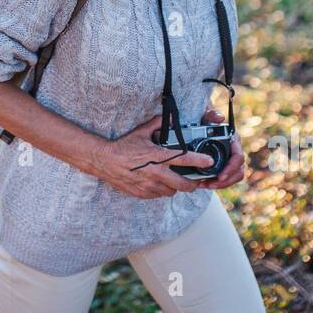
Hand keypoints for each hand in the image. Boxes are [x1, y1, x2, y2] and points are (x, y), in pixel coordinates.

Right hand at [84, 114, 214, 199]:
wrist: (103, 161)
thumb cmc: (123, 146)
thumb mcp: (140, 132)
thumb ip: (157, 124)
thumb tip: (169, 117)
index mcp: (157, 156)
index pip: (183, 158)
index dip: (199, 160)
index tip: (209, 161)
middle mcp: (155, 173)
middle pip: (183, 185)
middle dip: (192, 183)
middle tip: (195, 180)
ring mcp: (149, 186)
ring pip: (171, 192)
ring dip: (175, 187)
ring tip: (173, 180)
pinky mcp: (142, 194)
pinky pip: (158, 195)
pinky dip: (161, 190)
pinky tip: (158, 183)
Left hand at [196, 107, 244, 189]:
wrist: (202, 124)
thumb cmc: (206, 119)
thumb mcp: (207, 116)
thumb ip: (213, 115)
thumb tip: (220, 118)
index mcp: (234, 141)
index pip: (238, 157)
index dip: (231, 168)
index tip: (220, 176)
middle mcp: (235, 152)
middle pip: (238, 171)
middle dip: (226, 181)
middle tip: (211, 185)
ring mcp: (232, 160)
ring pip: (233, 177)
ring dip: (221, 185)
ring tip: (205, 186)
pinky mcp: (225, 166)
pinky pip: (226, 179)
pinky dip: (217, 183)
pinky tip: (204, 184)